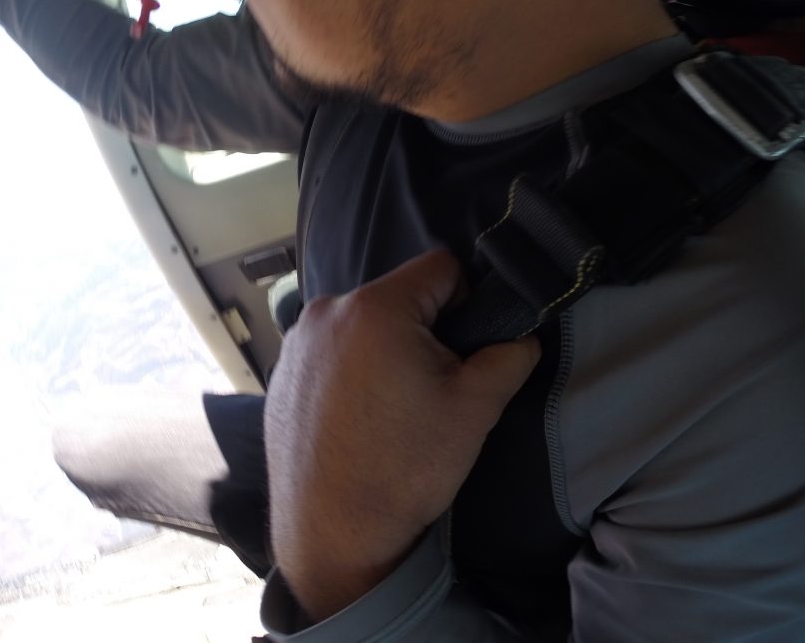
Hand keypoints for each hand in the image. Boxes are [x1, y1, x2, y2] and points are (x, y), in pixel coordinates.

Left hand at [265, 250, 539, 620]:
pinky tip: (360, 421)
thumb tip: (523, 335)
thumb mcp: (477, 408)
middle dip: (424, 330)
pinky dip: (352, 373)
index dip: (468, 302)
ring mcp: (296, 343)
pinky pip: (332, 352)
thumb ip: (511, 354)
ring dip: (386, 351)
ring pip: (364, 325)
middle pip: (399, 296)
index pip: (441, 267)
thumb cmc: (405, 468)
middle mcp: (327, 312)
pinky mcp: (281, 374)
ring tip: (393, 411)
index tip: (465, 351)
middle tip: (432, 389)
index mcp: (375, 307)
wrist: (331, 536)